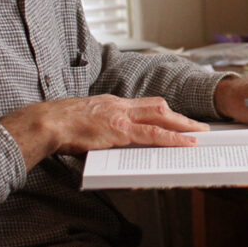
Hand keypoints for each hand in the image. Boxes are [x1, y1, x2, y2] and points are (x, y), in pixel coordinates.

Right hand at [0, 95, 208, 170]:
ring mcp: (121, 117)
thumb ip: (103, 127)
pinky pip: (153, 134)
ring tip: (198, 134)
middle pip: (158, 107)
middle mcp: (120, 106)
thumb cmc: (61, 125)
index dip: (164, 112)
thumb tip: (111, 139)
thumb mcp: (87, 120)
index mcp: (113, 103)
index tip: (177, 117)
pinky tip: (184, 143)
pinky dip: (172, 138)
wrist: (49, 123)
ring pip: (161, 117)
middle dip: (180, 117)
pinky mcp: (120, 131)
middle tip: (199, 126)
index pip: (145, 105)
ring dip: (182, 126)